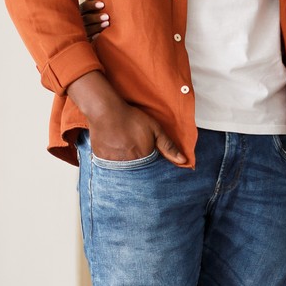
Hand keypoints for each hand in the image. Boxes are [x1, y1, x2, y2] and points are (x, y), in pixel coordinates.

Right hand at [66, 71, 185, 164]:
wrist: (106, 112)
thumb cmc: (131, 119)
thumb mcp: (155, 129)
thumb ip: (168, 146)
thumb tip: (183, 161)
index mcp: (144, 159)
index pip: (152, 172)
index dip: (152, 167)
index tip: (150, 161)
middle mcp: (129, 165)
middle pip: (138, 174)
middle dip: (139, 170)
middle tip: (134, 153)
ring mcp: (114, 164)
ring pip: (124, 172)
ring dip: (126, 167)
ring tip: (124, 153)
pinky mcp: (102, 161)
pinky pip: (110, 169)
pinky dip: (114, 164)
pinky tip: (114, 153)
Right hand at [78, 0, 107, 39]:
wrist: (84, 33)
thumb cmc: (89, 15)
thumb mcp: (88, 6)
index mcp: (79, 11)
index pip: (84, 7)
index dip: (92, 5)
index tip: (102, 4)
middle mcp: (78, 21)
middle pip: (85, 19)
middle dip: (96, 17)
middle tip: (107, 16)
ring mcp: (80, 31)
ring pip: (87, 29)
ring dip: (97, 26)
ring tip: (107, 24)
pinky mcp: (84, 41)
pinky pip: (88, 40)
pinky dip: (94, 37)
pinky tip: (100, 35)